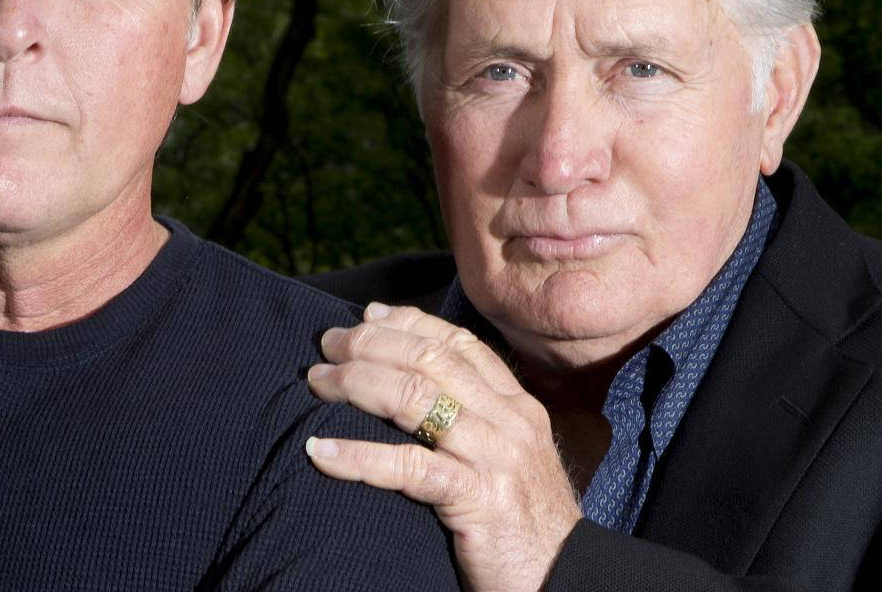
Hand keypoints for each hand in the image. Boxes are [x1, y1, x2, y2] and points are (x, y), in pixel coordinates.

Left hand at [306, 303, 582, 591]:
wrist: (564, 582)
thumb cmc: (524, 524)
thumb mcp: (509, 458)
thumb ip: (476, 420)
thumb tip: (418, 385)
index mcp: (518, 406)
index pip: (459, 343)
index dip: (409, 322)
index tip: (367, 316)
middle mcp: (510, 422)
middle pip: (430, 360)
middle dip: (371, 344)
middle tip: (327, 345)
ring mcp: (496, 458)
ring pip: (415, 398)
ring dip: (356, 383)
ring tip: (317, 382)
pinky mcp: (478, 500)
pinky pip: (407, 467)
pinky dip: (357, 456)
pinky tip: (320, 452)